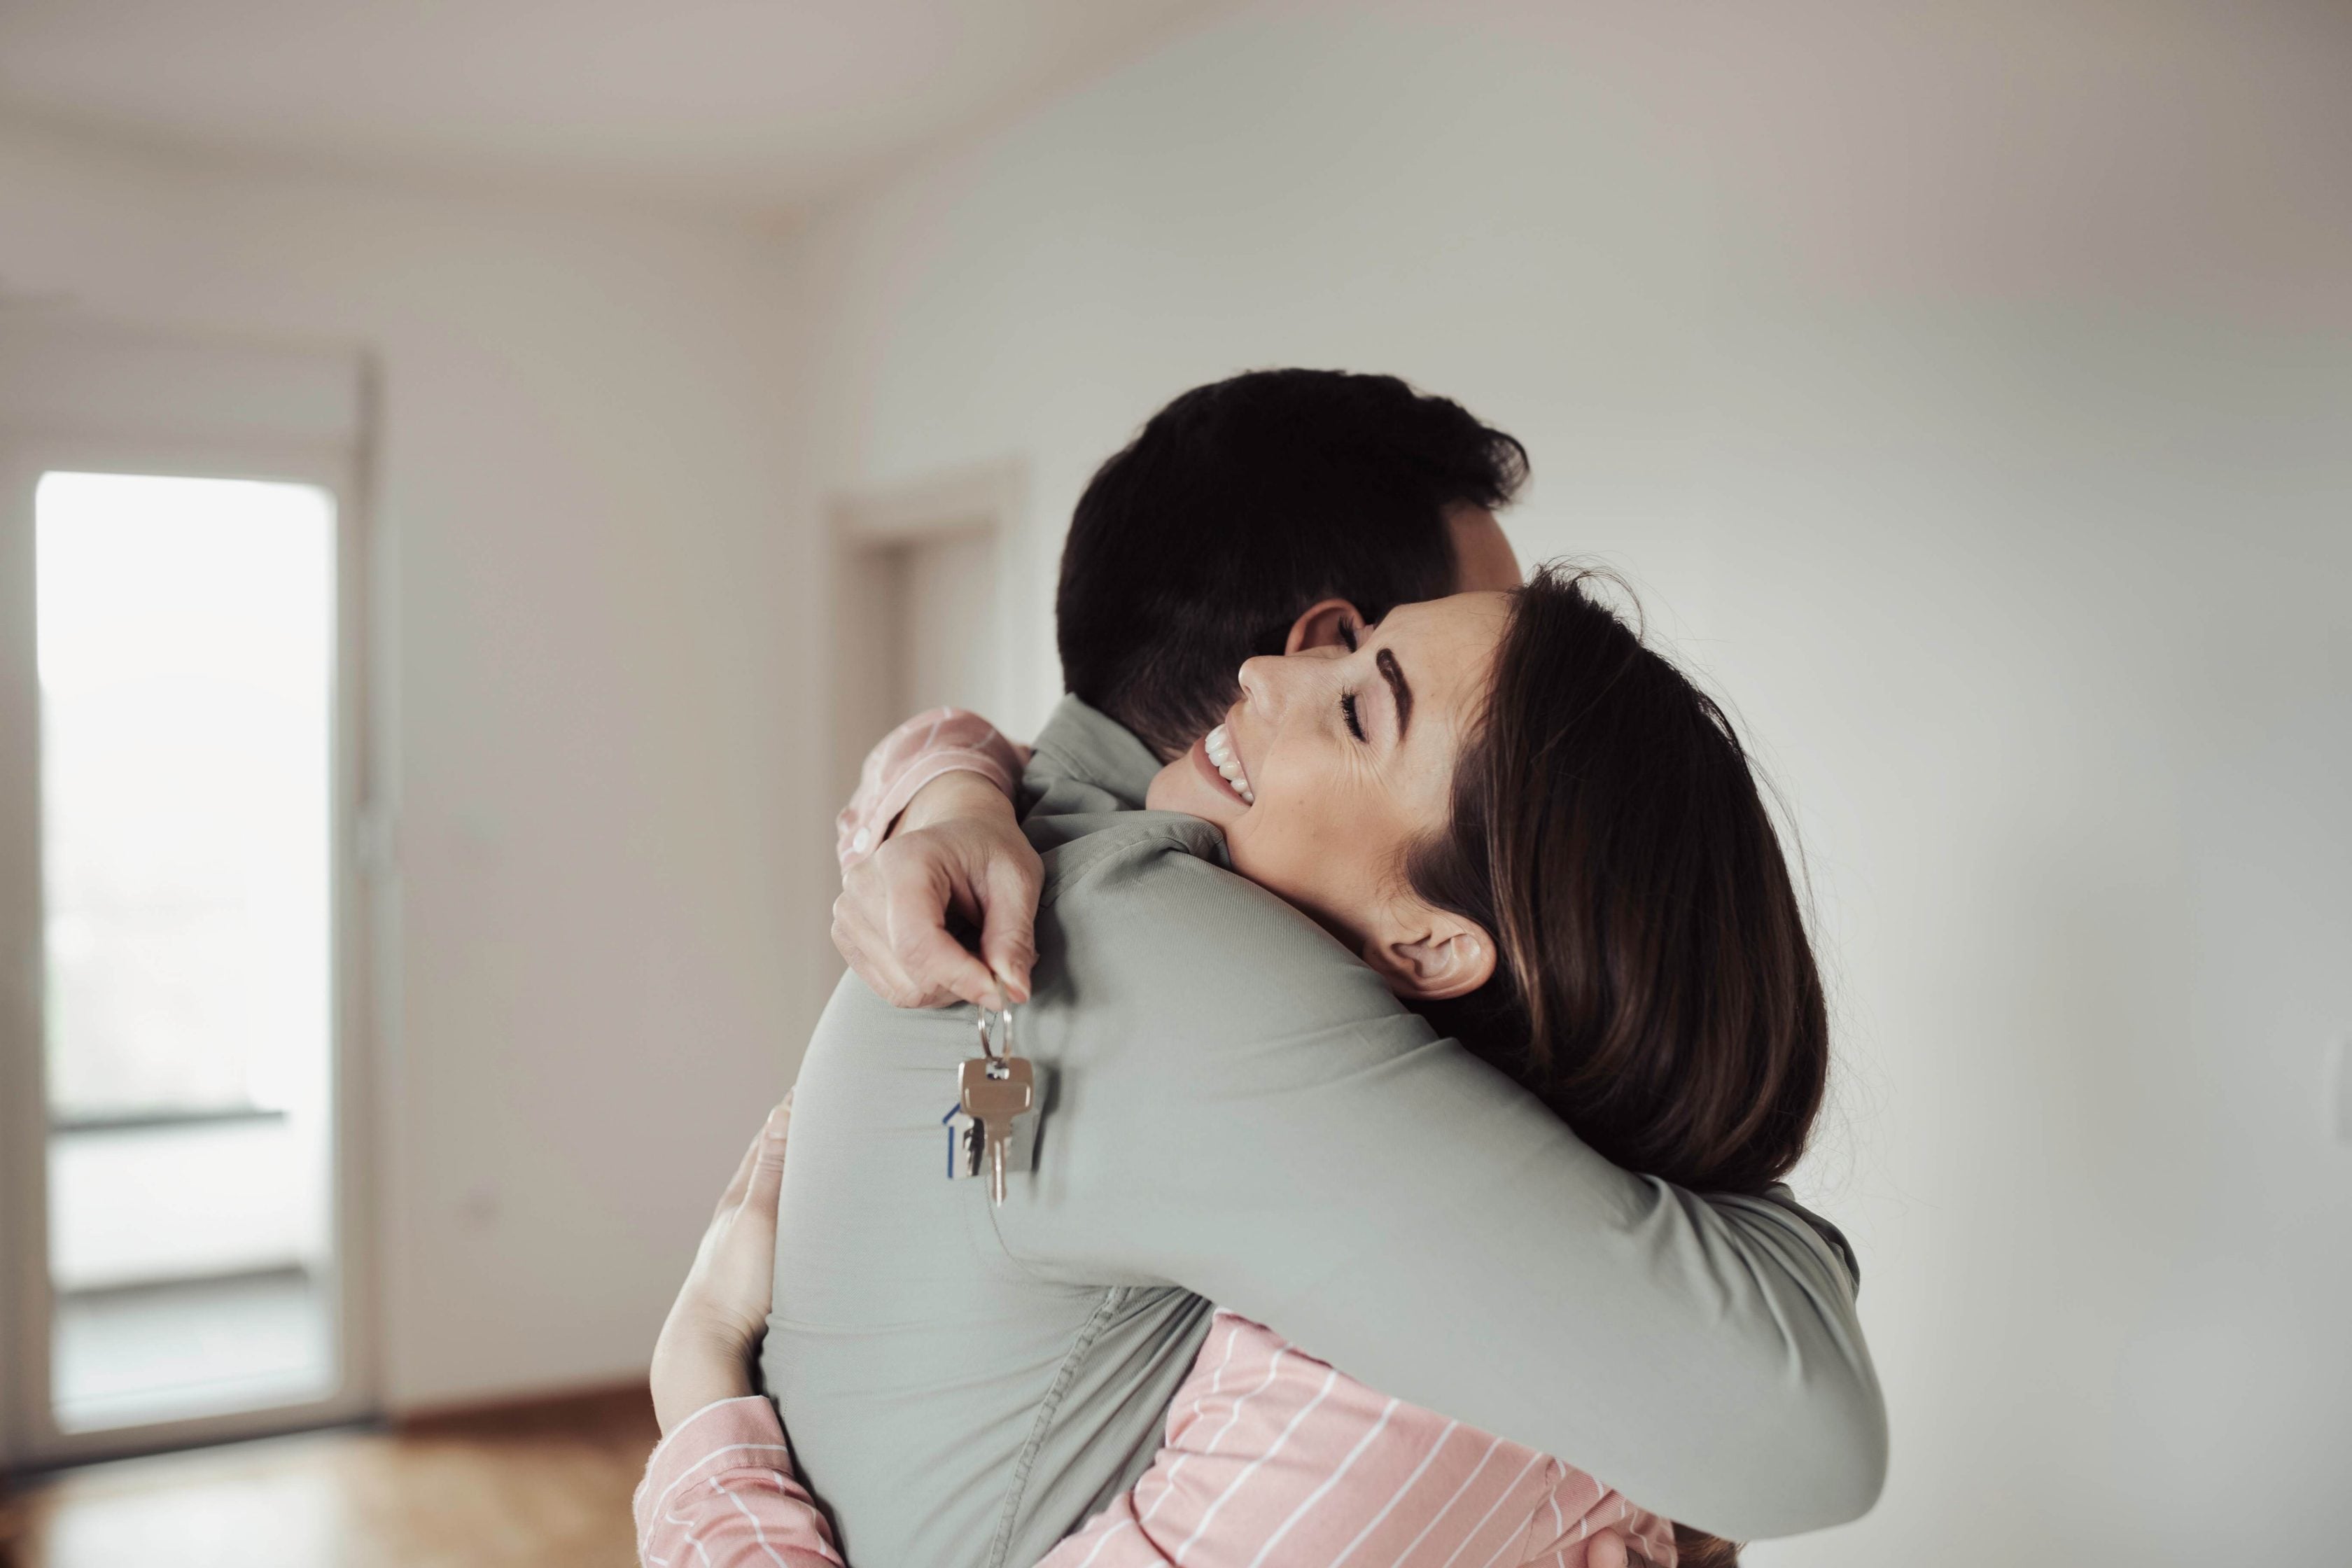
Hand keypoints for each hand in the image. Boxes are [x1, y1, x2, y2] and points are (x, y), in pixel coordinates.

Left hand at [649, 1094, 790, 1434]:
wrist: (706, 1352)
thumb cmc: (734, 1284)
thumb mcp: (759, 1218)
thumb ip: (774, 1168)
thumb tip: (784, 1108)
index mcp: (739, 1198)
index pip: (768, 1140)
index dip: (792, 1111)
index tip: (817, 1083)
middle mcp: (738, 1220)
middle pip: (768, 1167)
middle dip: (793, 1139)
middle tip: (822, 1113)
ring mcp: (743, 1249)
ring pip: (771, 1201)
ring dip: (792, 1179)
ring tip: (817, 1163)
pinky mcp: (752, 1278)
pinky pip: (778, 1232)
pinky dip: (793, 1215)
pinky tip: (802, 1227)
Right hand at [832, 770, 1041, 1009]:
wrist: (957, 830)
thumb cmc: (988, 850)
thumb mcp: (1017, 881)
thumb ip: (1013, 937)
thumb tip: (1013, 992)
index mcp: (905, 860)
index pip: (918, 942)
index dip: (961, 978)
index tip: (1000, 992)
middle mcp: (864, 883)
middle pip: (912, 974)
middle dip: (961, 981)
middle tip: (991, 955)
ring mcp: (847, 911)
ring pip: (902, 990)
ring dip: (945, 986)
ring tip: (966, 946)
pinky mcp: (846, 934)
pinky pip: (890, 989)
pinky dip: (925, 984)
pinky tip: (942, 951)